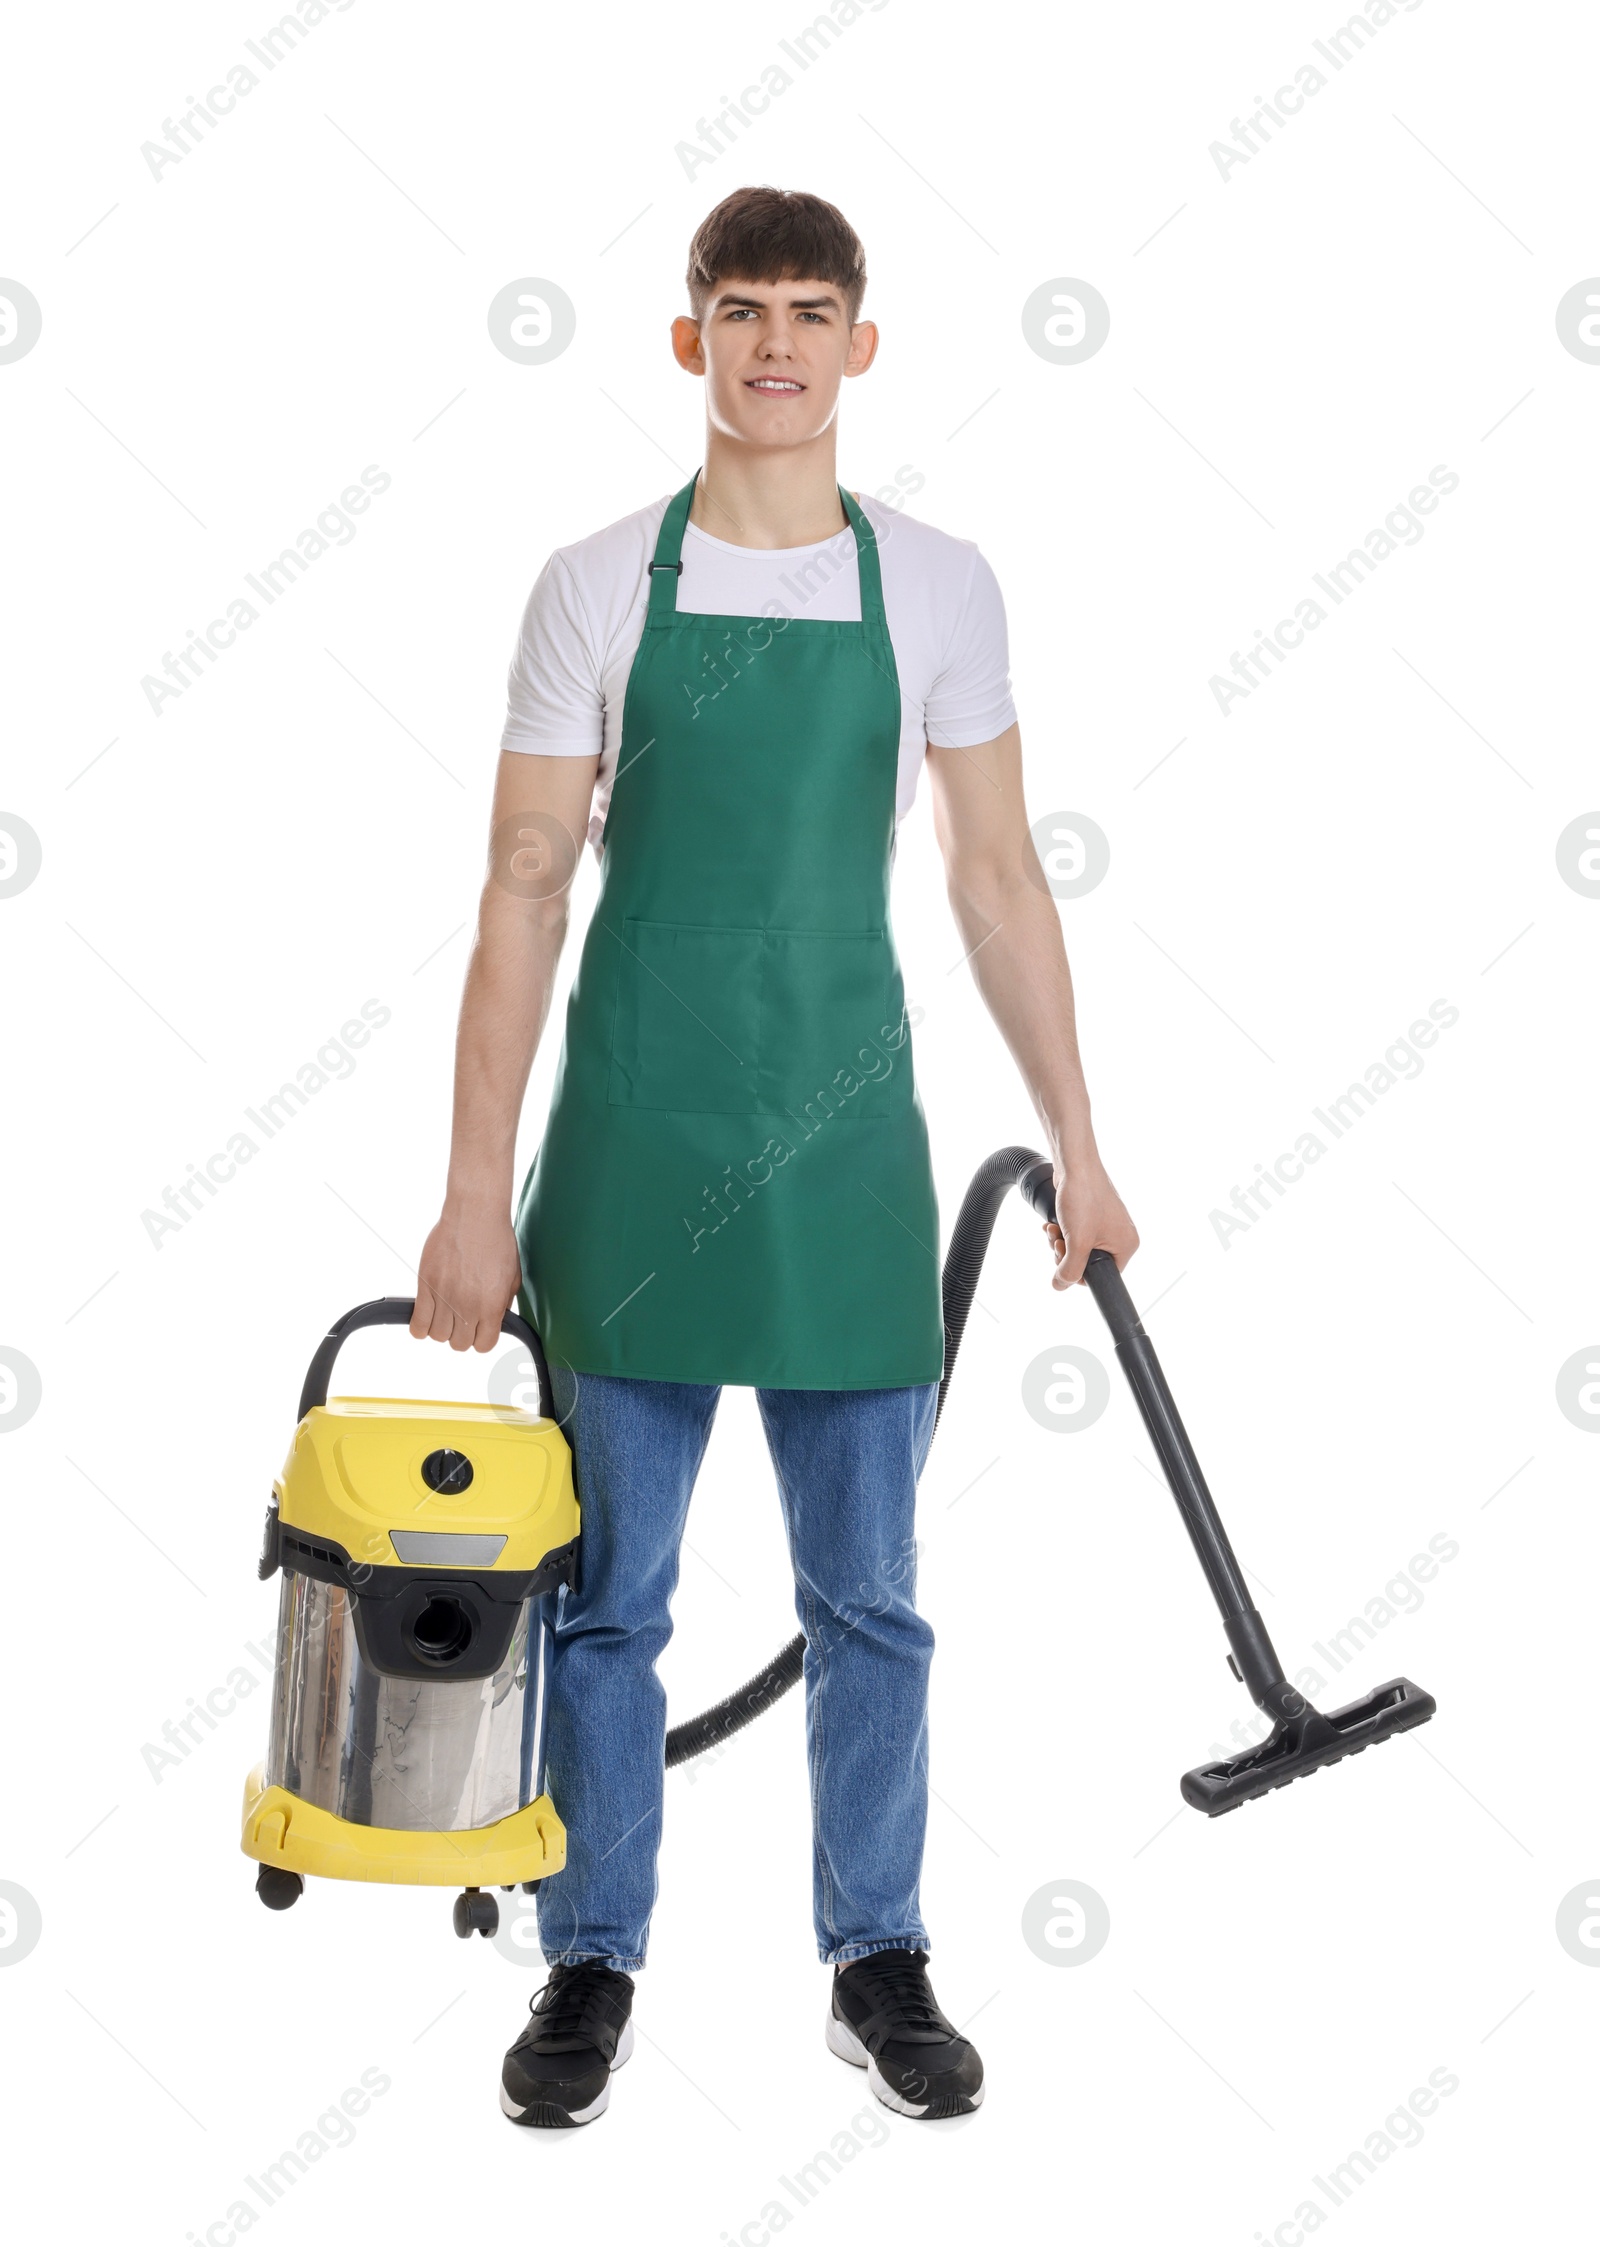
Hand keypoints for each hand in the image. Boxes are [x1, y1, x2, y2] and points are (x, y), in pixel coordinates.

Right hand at [411, 1203, 523, 1349]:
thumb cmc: (496, 1241)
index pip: (484, 1345)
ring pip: (438, 1336)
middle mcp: (468, 1306)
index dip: (482, 1338)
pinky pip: (418, 1323)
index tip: (480, 1328)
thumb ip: (503, 1304)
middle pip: (460, 1344)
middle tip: (463, 1317)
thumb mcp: (512, 1277)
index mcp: (492, 1305)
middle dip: (463, 1333)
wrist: (475, 1215)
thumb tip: (495, 1320)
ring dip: (442, 1328)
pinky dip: (420, 1327)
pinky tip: (427, 1316)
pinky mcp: (426, 1285)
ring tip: (446, 1313)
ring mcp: (445, 1297)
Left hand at [1041, 1161, 1138, 1289]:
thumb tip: (1060, 1285)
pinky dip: (1063, 1231)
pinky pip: (1077, 1234)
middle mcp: (1121, 1236)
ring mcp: (1107, 1225)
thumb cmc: (1083, 1198)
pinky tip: (1053, 1224)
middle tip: (1058, 1242)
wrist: (1075, 1165)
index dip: (1079, 1273)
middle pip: (1088, 1262)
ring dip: (1061, 1242)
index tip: (1064, 1258)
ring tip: (1054, 1229)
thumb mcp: (1077, 1242)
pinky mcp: (1093, 1215)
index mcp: (1126, 1246)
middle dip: (1066, 1254)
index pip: (1103, 1277)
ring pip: (1079, 1248)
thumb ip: (1070, 1270)